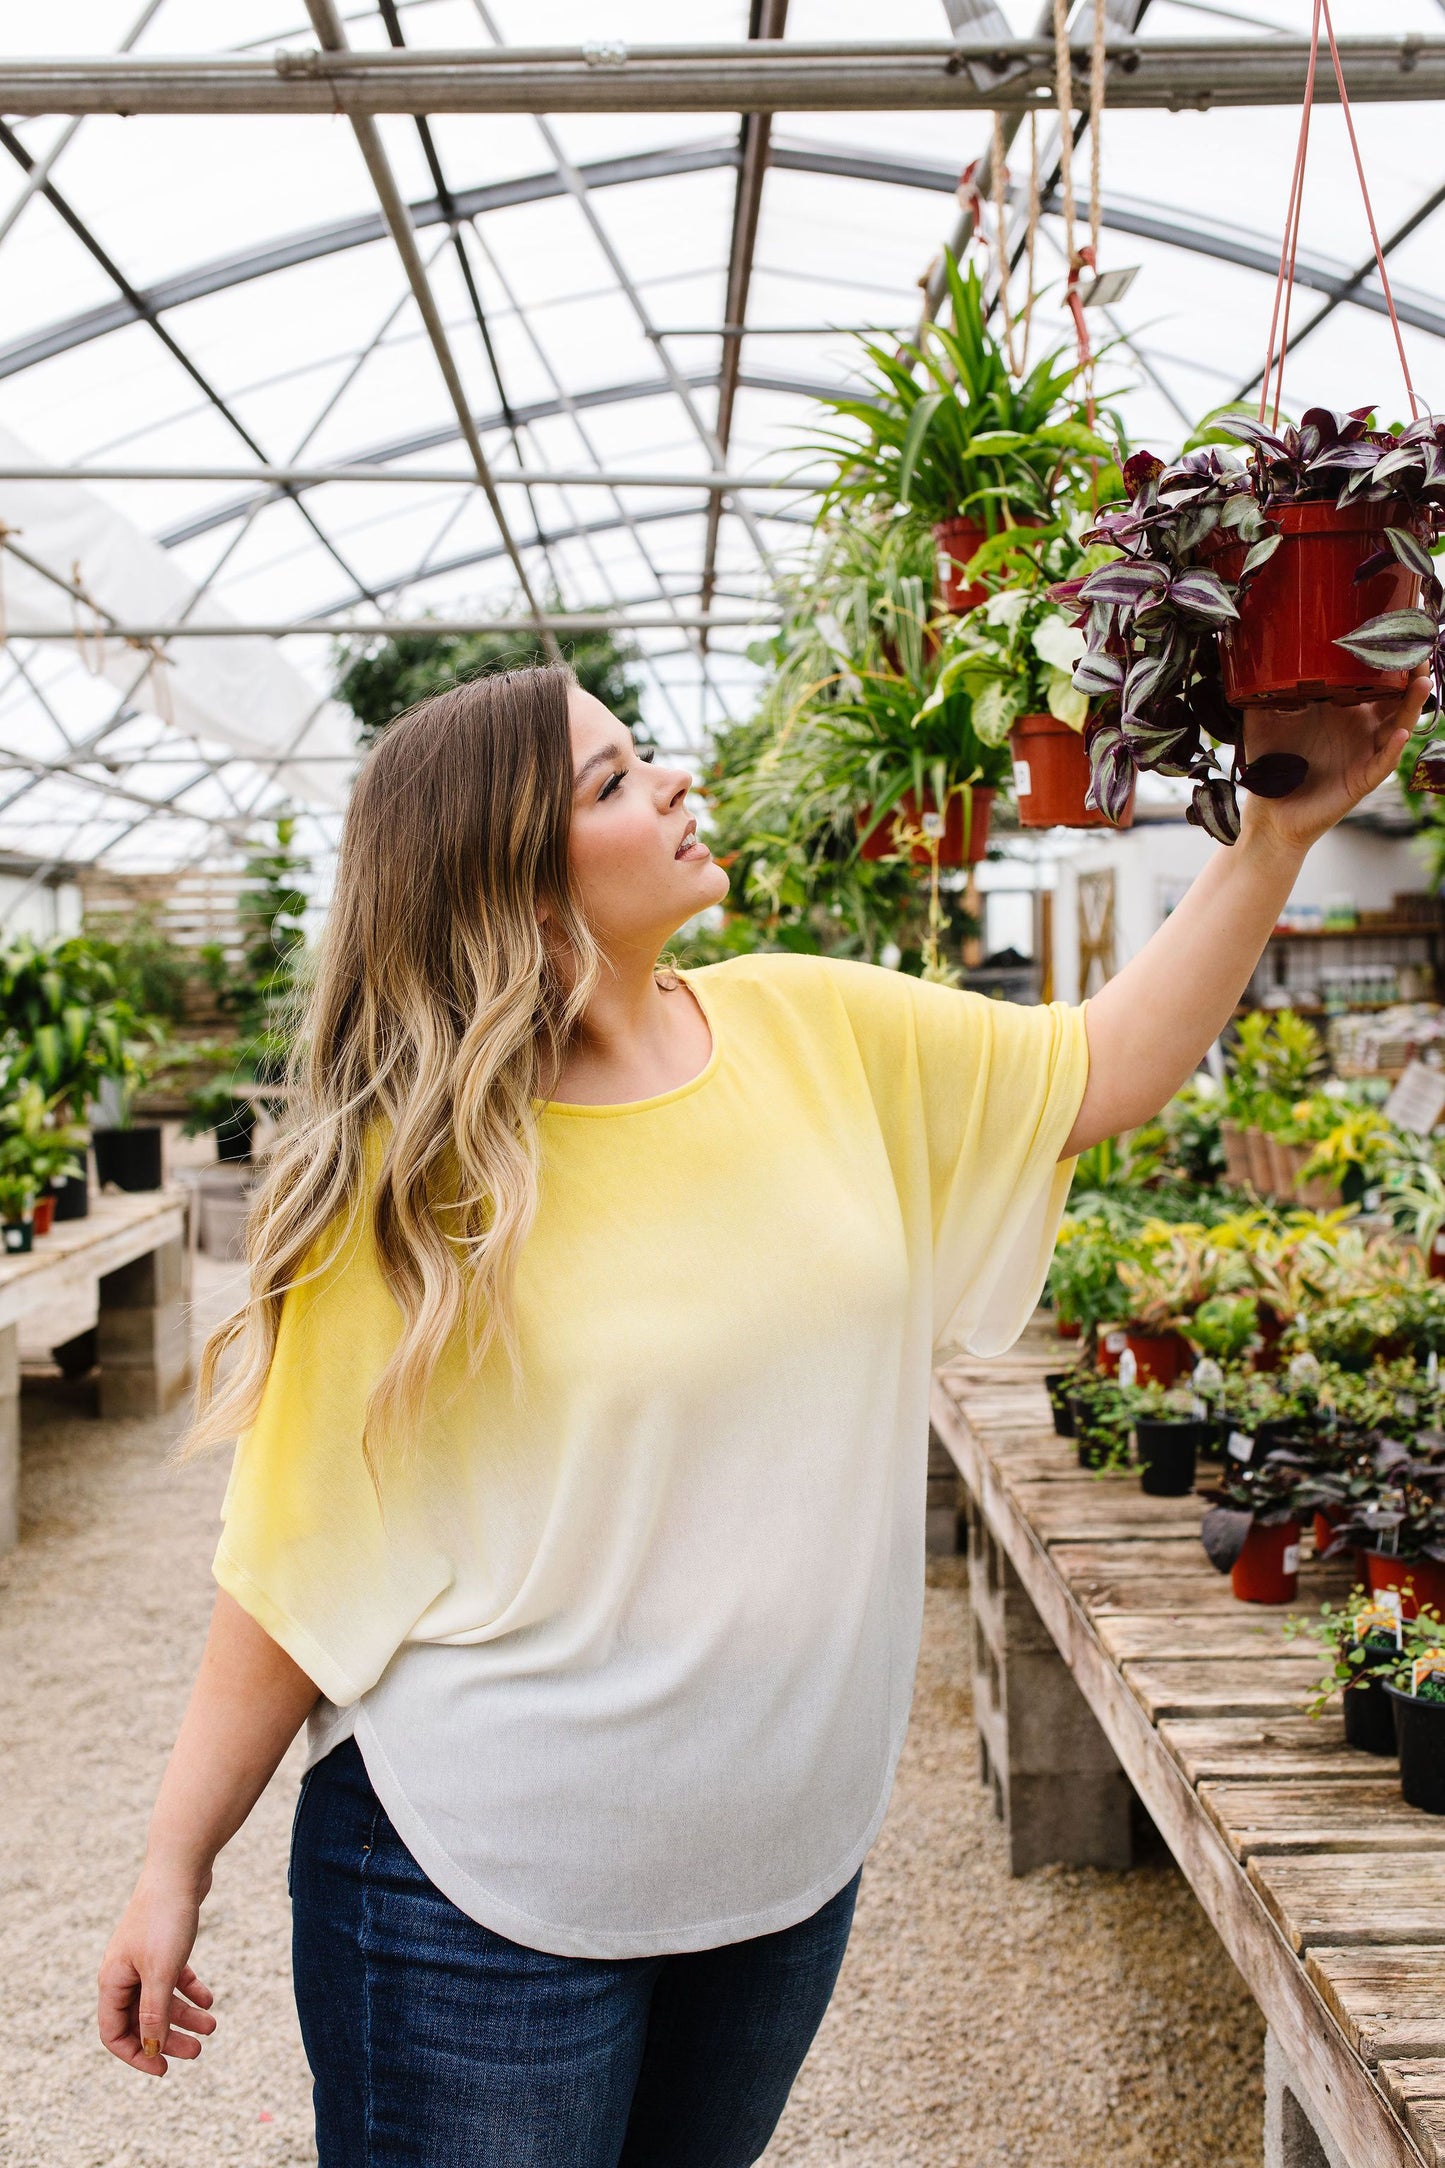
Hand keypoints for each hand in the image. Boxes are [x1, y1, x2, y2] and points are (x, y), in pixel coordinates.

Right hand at [97, 1863, 216, 2077]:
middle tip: (198, 2050)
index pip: (114, 2032)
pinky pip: (174, 1977)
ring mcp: (144, 1956)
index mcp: (112, 1980)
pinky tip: (209, 1998)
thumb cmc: (165, 1918)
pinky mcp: (164, 1943)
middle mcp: (124, 1971)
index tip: (163, 2069)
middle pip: (141, 2018)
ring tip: (212, 2024)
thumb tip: (150, 2049)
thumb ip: (154, 2013)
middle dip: (167, 2038)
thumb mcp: (161, 1971)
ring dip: (185, 2015)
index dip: (136, 2055)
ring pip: (161, 1999)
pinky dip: (190, 1989)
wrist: (181, 1865)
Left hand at [1238, 667, 1431, 855]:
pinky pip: (1383, 764)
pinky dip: (1394, 749)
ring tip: (1421, 682)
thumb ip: (1266, 694)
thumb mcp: (1264, 723)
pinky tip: (1400, 734)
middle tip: (1419, 650)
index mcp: (1343, 713)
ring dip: (1412, 705)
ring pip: (1398, 727)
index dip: (1386, 661)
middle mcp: (1360, 731)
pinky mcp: (1361, 781)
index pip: (1373, 682)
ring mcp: (1364, 755)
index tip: (1396, 634)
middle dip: (1411, 675)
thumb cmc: (1273, 768)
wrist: (1270, 814)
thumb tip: (1256, 662)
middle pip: (1396, 698)